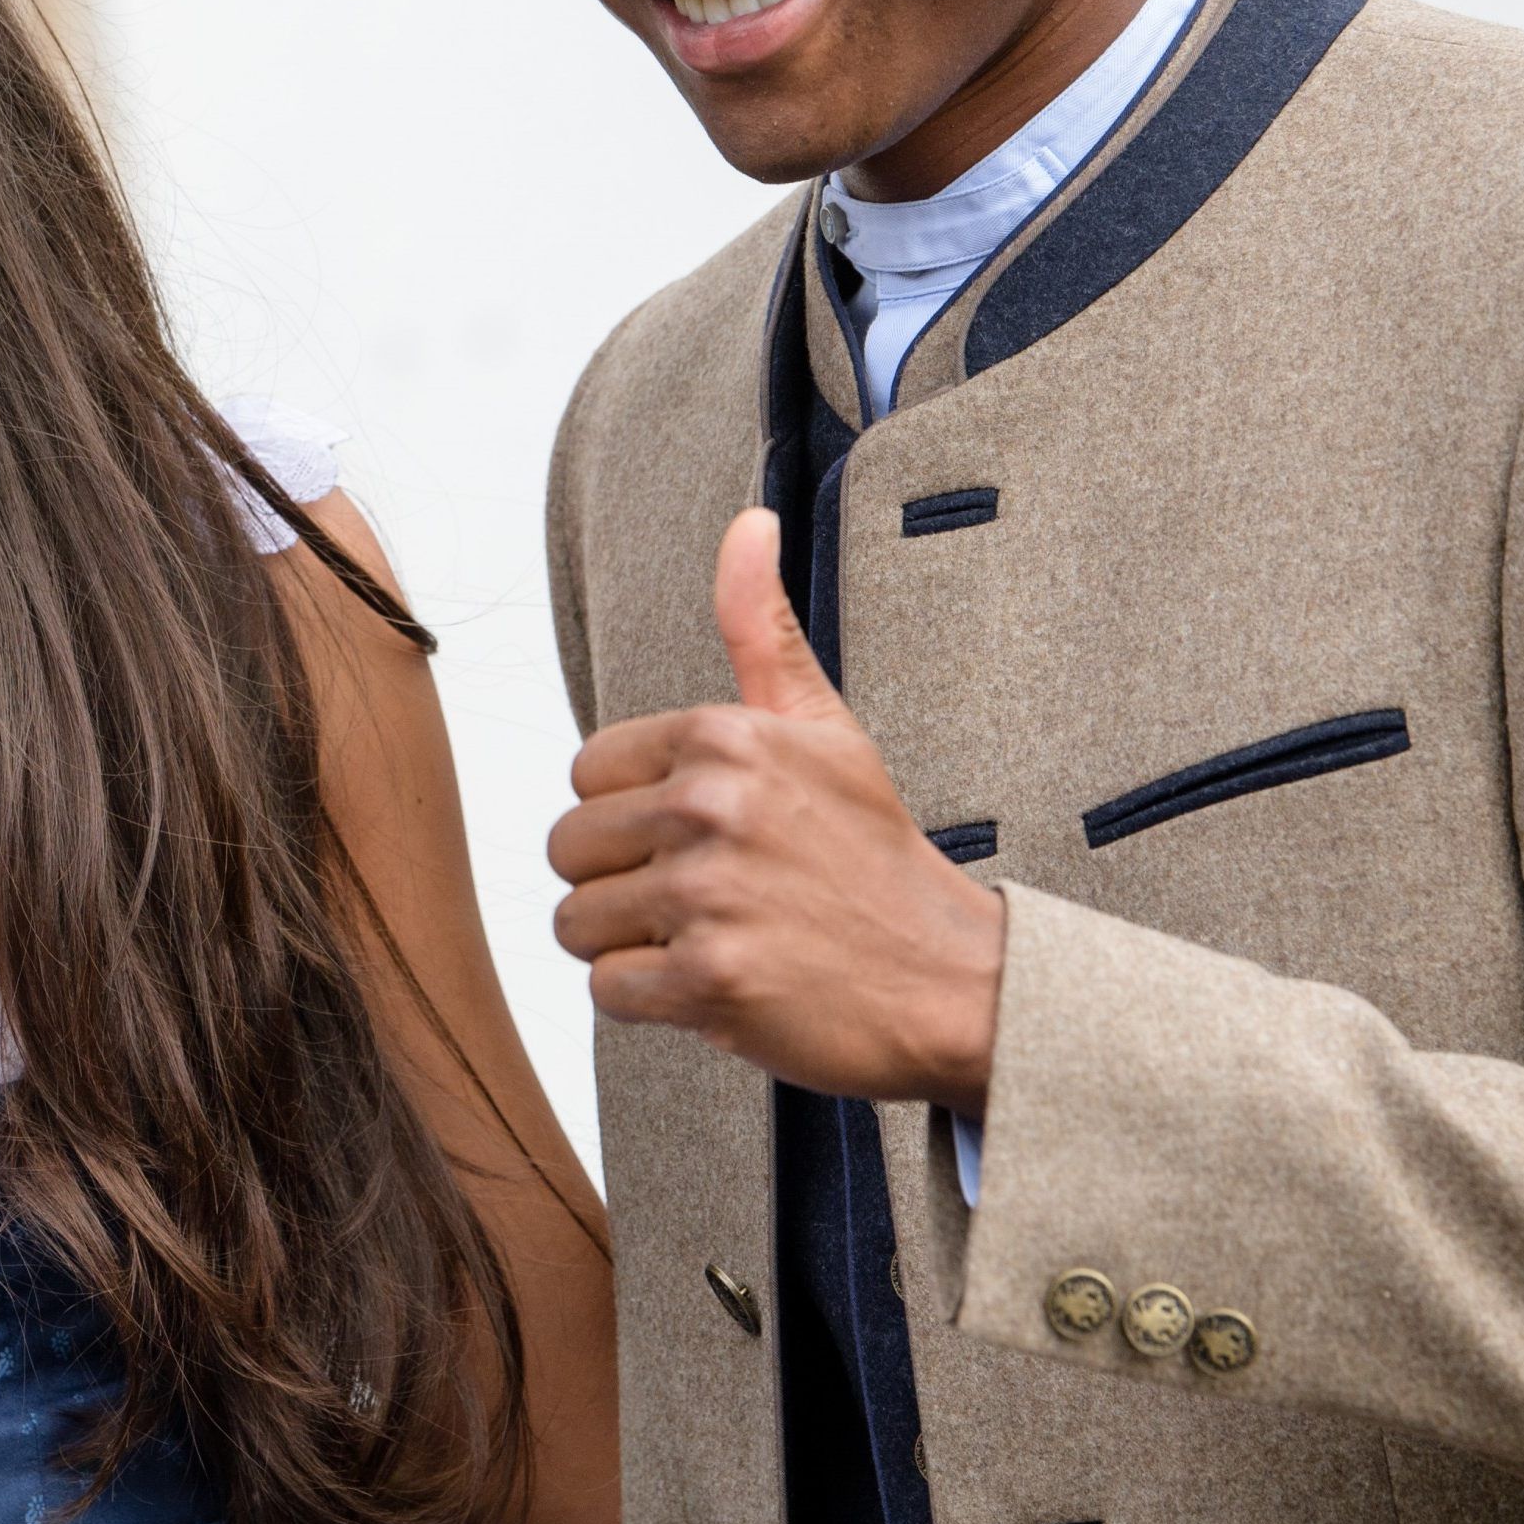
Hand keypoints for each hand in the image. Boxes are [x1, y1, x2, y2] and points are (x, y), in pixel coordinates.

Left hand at [548, 508, 1004, 1114]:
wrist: (955, 980)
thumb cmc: (871, 854)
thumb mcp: (823, 726)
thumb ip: (761, 627)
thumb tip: (749, 521)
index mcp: (723, 735)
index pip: (586, 773)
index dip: (632, 816)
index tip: (702, 838)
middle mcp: (711, 805)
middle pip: (569, 848)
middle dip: (621, 883)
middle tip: (705, 899)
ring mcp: (709, 893)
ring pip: (576, 922)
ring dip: (631, 946)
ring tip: (712, 939)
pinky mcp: (711, 978)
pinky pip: (608, 988)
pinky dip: (653, 1002)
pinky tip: (720, 984)